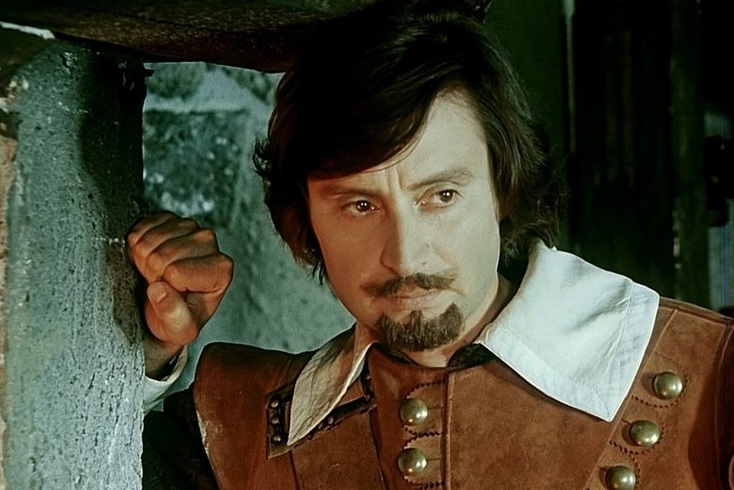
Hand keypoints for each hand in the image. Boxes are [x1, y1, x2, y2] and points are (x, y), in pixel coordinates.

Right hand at [127, 212, 232, 377]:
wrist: (166, 307)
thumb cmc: (178, 318)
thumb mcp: (179, 330)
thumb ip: (173, 315)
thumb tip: (159, 291)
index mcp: (220, 270)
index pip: (176, 272)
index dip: (164, 287)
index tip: (170, 294)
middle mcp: (209, 243)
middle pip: (162, 254)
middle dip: (152, 273)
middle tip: (160, 283)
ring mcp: (190, 227)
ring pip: (150, 239)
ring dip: (144, 258)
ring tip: (155, 272)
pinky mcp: (170, 219)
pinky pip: (141, 226)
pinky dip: (137, 243)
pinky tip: (150, 256)